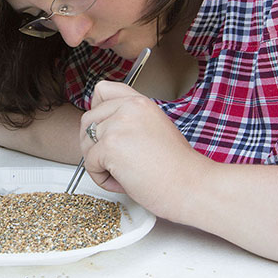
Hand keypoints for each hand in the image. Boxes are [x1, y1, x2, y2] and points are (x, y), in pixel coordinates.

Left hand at [80, 80, 210, 219]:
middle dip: (95, 144)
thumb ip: (129, 120)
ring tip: (125, 172)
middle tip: (119, 161)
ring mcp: (117, 125)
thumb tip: (100, 126)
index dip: (97, 110)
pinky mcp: (110, 146)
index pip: (102, 90)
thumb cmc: (177, 167)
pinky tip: (125, 181)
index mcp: (140, 102)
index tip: (106, 129)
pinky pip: (89, 164)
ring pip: (86, 142)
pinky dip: (102, 178)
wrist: (192, 187)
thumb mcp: (154, 128)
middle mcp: (128, 108)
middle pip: (88, 120)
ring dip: (99, 163)